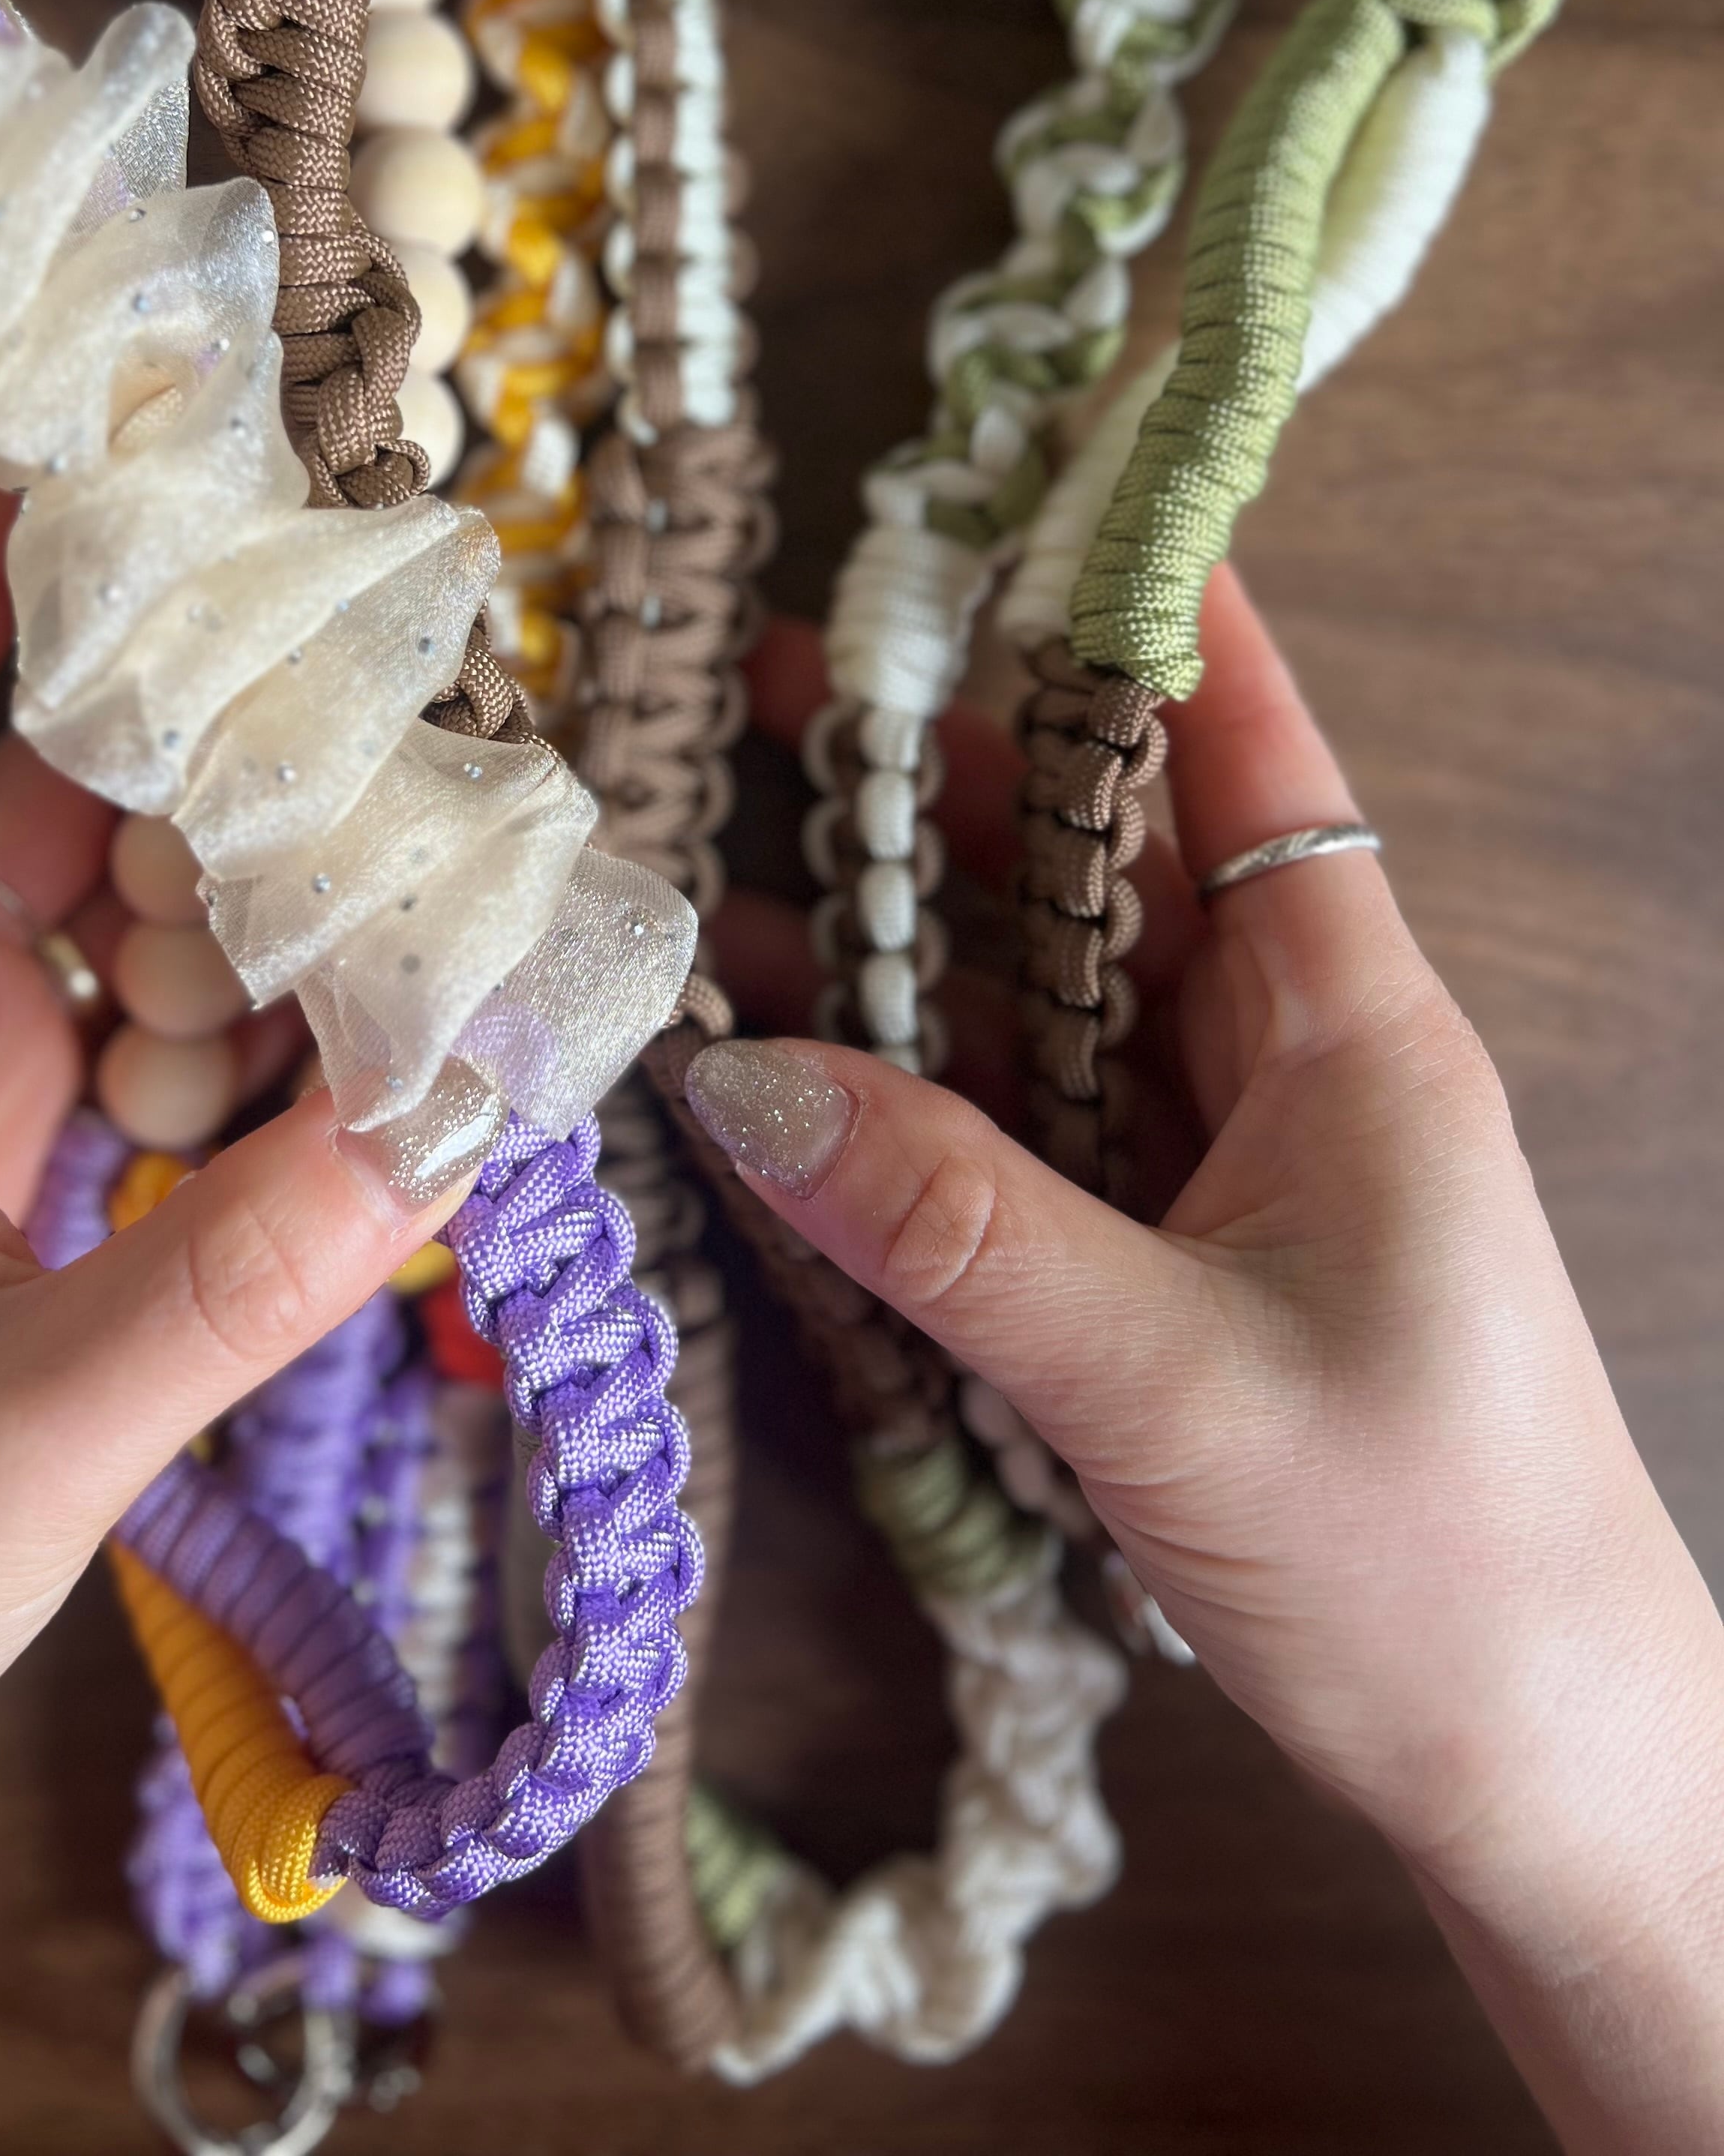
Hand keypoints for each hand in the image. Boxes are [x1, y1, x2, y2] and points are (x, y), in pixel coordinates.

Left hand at [0, 494, 471, 2155]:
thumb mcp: (35, 1423)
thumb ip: (245, 1274)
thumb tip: (455, 1114)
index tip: (104, 485)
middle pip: (29, 801)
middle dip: (179, 748)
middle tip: (365, 707)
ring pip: (99, 925)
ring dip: (229, 902)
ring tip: (394, 880)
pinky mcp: (4, 1186)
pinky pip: (135, 1044)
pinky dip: (234, 1029)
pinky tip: (345, 1051)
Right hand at [691, 569, 1723, 2155]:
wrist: (1538, 1775)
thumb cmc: (1421, 1557)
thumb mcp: (1167, 1376)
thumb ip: (950, 1222)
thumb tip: (741, 1075)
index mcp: (1347, 1026)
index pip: (1247, 758)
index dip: (1147, 619)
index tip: (1022, 496)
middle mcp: (1288, 1060)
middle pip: (1108, 860)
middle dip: (949, 774)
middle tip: (770, 693)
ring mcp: (1227, 1161)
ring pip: (1051, 994)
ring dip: (909, 940)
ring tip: (734, 872)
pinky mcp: (1173, 1256)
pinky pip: (1030, 1126)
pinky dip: (919, 1090)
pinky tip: (796, 1066)